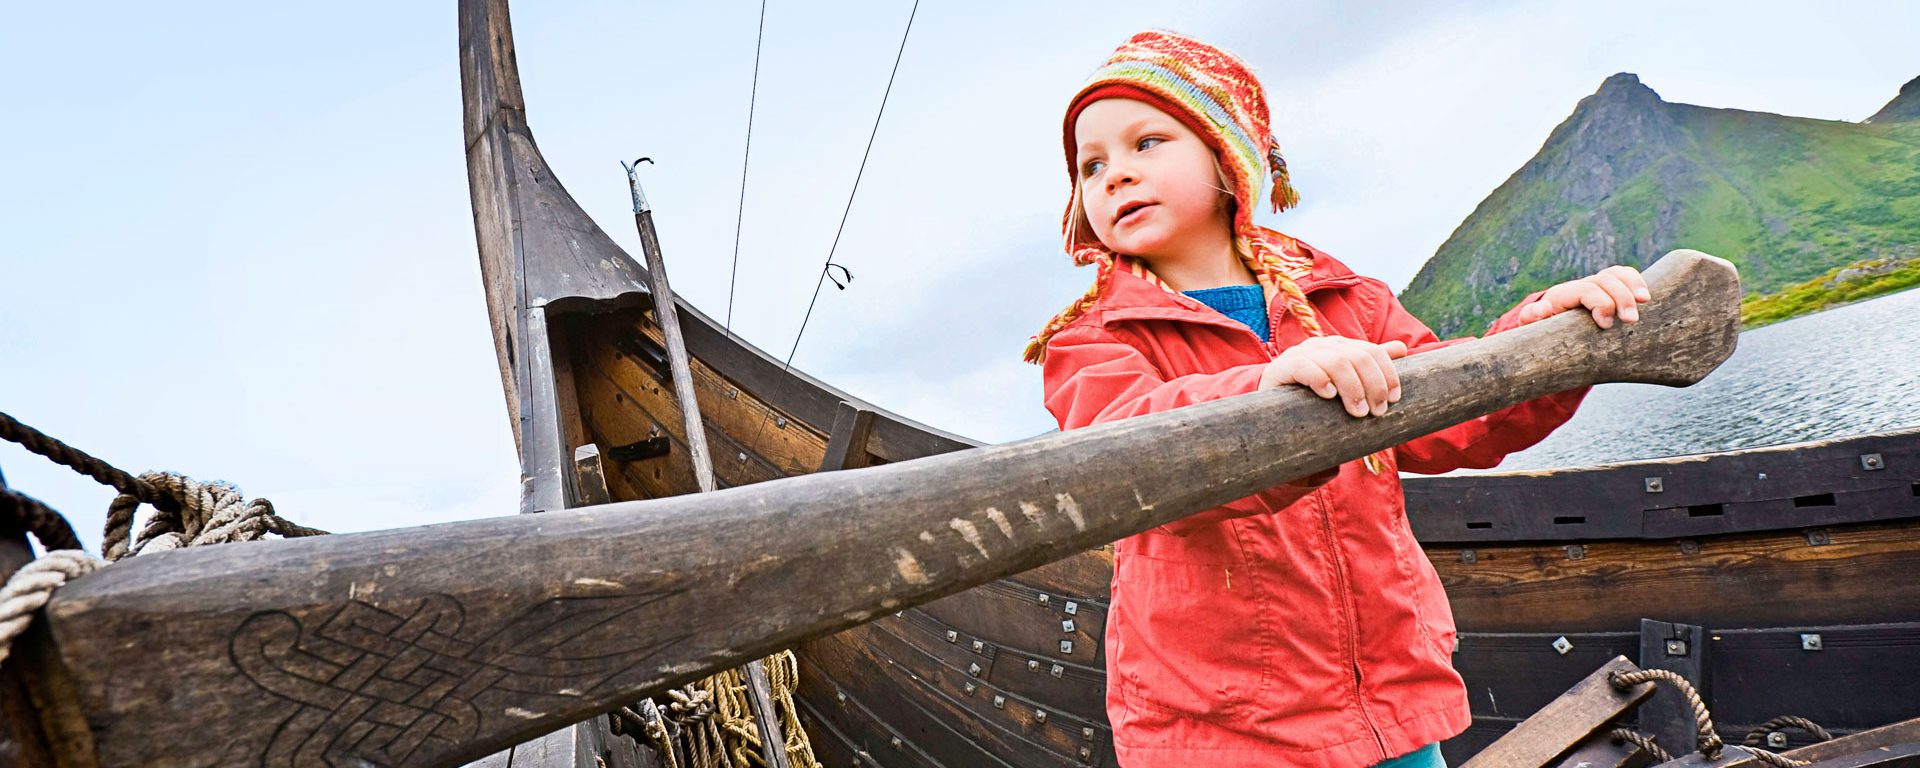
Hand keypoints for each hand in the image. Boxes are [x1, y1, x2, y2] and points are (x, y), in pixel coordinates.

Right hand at [1258, 336, 1408, 417]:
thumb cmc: (1316, 403)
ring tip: (1357, 412)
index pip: (1371, 351)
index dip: (1387, 374)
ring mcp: (1300, 354)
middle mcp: (1321, 346)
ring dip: (1352, 388)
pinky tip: (1328, 396)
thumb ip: (1369, 366)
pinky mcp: (1281, 368)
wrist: (1275, 417)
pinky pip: (1304, 367)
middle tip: (1376, 412)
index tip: (1394, 399)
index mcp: (1339, 346)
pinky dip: (1320, 379)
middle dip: (1373, 385)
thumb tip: (1401, 349)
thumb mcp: (1346, 386)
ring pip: (1336, 362)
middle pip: (1358, 356)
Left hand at [1515, 265, 1651, 328]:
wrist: (1549, 335)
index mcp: (1561, 295)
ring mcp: (1594, 287)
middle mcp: (1579, 286)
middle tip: (1631, 320)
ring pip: (1616, 274)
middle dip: (1621, 297)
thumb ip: (1532, 319)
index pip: (1585, 289)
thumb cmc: (1542, 337)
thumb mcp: (1532, 330)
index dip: (1600, 303)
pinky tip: (1646, 296)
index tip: (1606, 324)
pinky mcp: (1607, 291)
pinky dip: (1636, 282)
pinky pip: (1624, 277)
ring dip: (1633, 285)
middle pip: (1604, 280)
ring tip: (1645, 301)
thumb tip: (1542, 308)